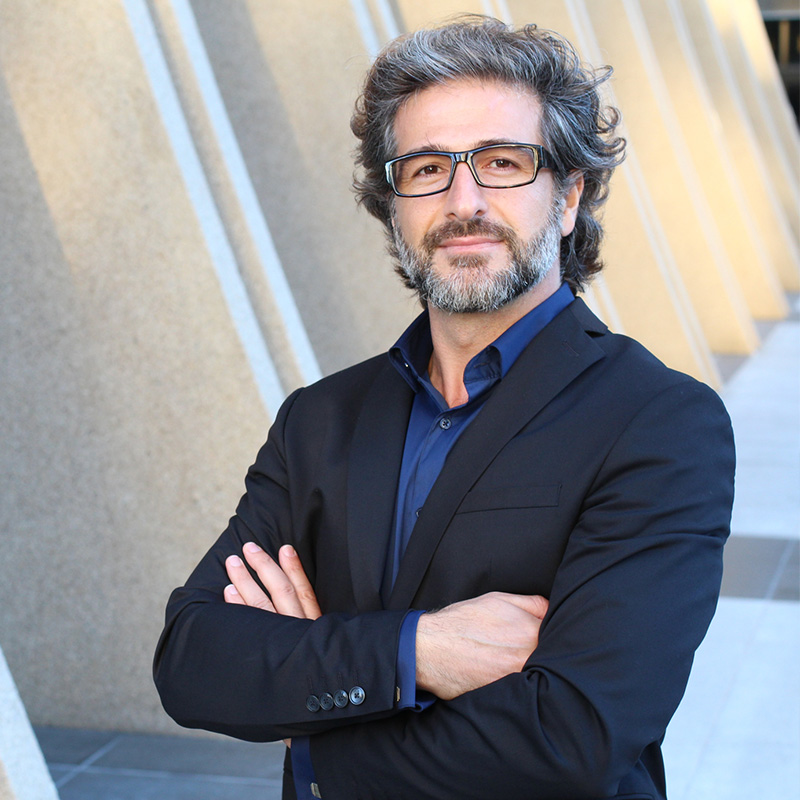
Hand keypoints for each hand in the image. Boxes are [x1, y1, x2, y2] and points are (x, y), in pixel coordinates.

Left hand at [224, 542, 318, 745]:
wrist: (323, 727)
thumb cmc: (318, 688)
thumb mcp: (324, 655)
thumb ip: (312, 638)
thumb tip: (297, 615)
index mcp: (317, 630)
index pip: (305, 592)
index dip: (294, 569)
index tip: (284, 547)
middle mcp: (301, 634)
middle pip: (281, 592)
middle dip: (263, 567)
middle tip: (247, 548)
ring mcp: (286, 646)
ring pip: (263, 606)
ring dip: (246, 581)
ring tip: (233, 563)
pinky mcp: (273, 659)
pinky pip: (254, 628)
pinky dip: (239, 608)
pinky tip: (227, 593)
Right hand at [415, 591, 548, 699]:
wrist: (430, 649)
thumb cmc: (462, 622)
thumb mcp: (498, 600)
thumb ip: (531, 604)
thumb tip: (550, 611)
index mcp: (531, 633)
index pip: (558, 634)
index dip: (549, 633)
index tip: (539, 633)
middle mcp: (528, 659)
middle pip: (550, 657)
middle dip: (543, 652)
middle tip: (520, 647)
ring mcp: (517, 681)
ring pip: (536, 675)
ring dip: (531, 669)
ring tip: (507, 659)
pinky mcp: (504, 697)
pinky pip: (520, 690)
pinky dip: (518, 684)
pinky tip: (499, 673)